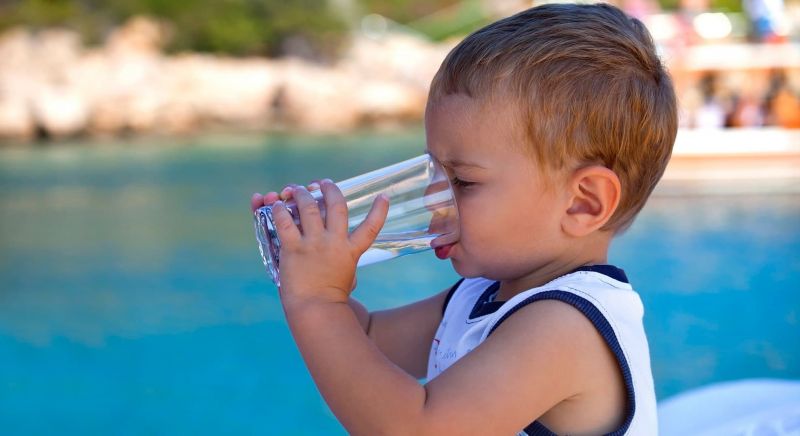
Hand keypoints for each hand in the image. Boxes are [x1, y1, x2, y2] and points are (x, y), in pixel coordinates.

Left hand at [251, 181, 388, 305]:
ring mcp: (314, 244)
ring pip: (308, 207)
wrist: (316, 311)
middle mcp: (334, 242)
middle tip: (323, 183)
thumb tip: (347, 269)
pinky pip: (285, 222)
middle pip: (336, 206)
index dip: (379, 211)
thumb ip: (345, 267)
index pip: (371, 227)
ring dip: (301, 193)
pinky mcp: (294, 248)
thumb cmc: (331, 301)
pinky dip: (280, 210)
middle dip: (330, 189)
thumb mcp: (346, 280)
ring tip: (295, 189)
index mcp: (350, 251)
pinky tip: (277, 205)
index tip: (383, 197)